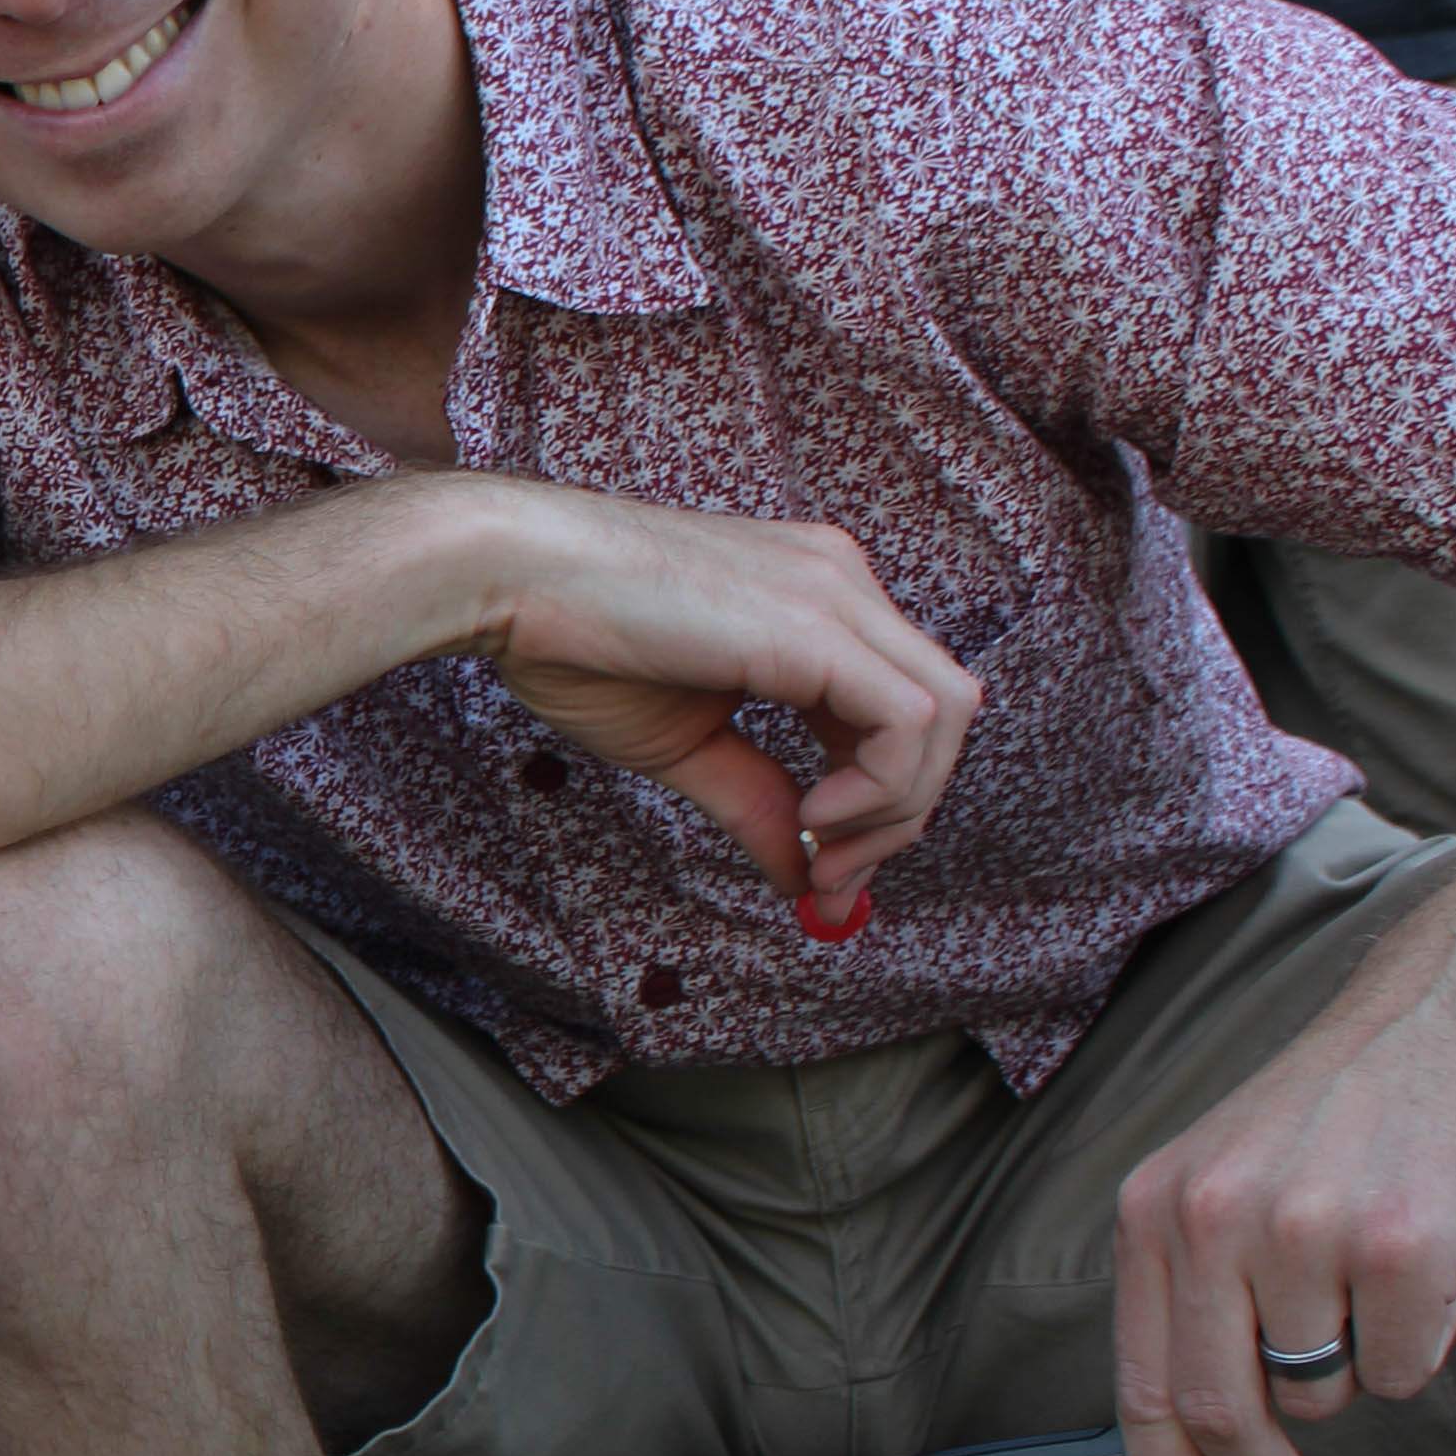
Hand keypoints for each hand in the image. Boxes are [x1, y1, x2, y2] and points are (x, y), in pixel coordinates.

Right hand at [466, 484, 979, 915]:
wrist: (507, 576)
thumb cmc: (571, 642)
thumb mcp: (684, 744)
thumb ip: (756, 800)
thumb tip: (804, 879)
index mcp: (815, 600)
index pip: (898, 707)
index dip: (880, 799)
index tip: (822, 868)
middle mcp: (842, 583)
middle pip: (946, 711)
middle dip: (902, 813)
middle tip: (831, 878)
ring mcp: (837, 593)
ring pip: (948, 713)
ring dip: (898, 806)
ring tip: (819, 849)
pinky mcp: (819, 623)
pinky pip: (910, 718)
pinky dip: (881, 786)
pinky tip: (814, 816)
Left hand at [1112, 880, 1455, 1455]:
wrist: (1452, 1004)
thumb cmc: (1346, 1102)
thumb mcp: (1224, 1173)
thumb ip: (1197, 1283)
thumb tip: (1196, 1427)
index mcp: (1153, 1209)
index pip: (1141, 1389)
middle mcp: (1213, 1220)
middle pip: (1223, 1415)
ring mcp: (1307, 1232)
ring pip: (1327, 1391)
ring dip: (1358, 1370)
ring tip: (1377, 1280)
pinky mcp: (1406, 1245)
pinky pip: (1405, 1366)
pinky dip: (1422, 1341)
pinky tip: (1428, 1260)